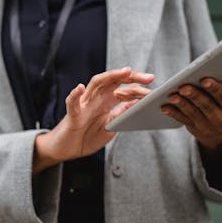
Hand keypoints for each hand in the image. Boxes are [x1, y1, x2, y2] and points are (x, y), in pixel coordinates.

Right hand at [33, 67, 153, 172]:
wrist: (66, 150)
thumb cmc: (85, 137)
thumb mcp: (110, 126)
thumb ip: (121, 114)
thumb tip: (137, 103)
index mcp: (106, 102)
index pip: (124, 89)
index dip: (140, 88)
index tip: (155, 89)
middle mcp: (95, 99)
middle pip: (113, 81)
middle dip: (131, 77)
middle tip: (149, 78)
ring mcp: (84, 105)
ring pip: (95, 84)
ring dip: (110, 77)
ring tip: (124, 72)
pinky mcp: (72, 115)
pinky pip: (72, 103)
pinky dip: (75, 95)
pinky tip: (80, 88)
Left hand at [161, 78, 221, 152]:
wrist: (220, 132)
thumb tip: (210, 69)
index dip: (214, 88)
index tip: (204, 80)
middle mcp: (221, 118)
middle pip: (206, 105)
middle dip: (194, 95)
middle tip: (183, 87)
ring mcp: (207, 126)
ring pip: (193, 113)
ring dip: (181, 104)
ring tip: (171, 96)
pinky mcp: (194, 129)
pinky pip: (182, 120)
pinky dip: (173, 113)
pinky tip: (165, 107)